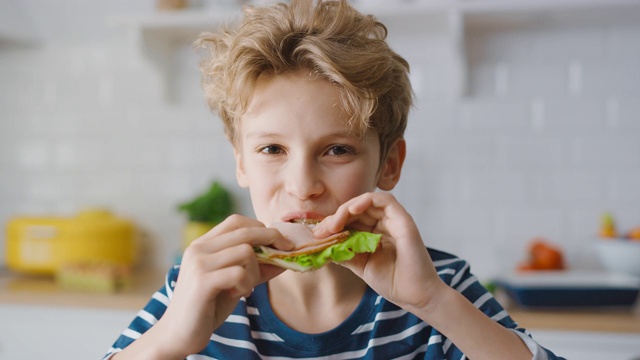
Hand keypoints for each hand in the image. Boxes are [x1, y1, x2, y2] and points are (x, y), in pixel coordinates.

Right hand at [154, 215, 292, 356]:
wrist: (179, 335)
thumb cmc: (208, 307)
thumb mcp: (235, 282)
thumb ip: (255, 267)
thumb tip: (286, 256)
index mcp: (203, 244)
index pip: (236, 221)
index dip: (262, 227)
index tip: (281, 240)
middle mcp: (199, 248)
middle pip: (245, 231)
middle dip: (272, 239)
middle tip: (287, 251)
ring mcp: (199, 263)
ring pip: (246, 252)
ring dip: (255, 272)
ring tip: (244, 288)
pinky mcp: (202, 281)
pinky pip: (240, 273)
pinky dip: (247, 285)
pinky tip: (238, 294)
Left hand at [314, 192, 445, 312]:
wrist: (414, 296)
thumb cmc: (392, 281)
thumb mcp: (360, 264)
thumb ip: (344, 251)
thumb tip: (323, 243)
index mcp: (375, 233)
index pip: (351, 219)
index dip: (333, 223)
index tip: (317, 234)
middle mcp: (384, 224)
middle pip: (356, 209)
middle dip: (336, 217)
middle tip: (322, 230)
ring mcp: (394, 221)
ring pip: (368, 201)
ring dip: (347, 208)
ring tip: (335, 223)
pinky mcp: (403, 221)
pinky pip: (385, 200)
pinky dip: (366, 200)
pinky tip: (352, 210)